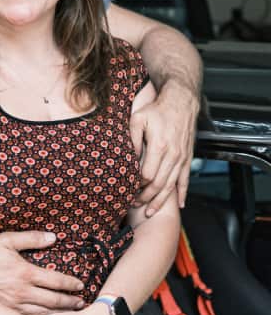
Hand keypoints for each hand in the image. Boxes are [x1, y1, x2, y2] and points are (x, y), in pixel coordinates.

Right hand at [0, 231, 83, 314]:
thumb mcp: (6, 241)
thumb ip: (31, 238)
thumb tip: (52, 237)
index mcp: (26, 272)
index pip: (56, 280)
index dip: (71, 284)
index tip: (79, 285)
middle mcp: (23, 291)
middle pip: (54, 300)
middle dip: (70, 302)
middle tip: (80, 304)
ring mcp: (15, 304)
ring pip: (44, 313)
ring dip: (59, 314)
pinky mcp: (6, 312)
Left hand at [131, 81, 197, 213]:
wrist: (181, 103)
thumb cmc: (156, 110)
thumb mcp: (137, 119)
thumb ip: (132, 139)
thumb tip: (126, 158)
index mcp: (159, 146)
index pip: (147, 174)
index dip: (136, 185)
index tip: (126, 191)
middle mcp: (173, 155)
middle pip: (159, 184)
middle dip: (146, 198)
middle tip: (133, 205)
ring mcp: (182, 157)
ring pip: (172, 185)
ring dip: (161, 200)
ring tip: (150, 212)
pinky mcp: (187, 158)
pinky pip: (186, 179)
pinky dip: (182, 193)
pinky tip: (179, 205)